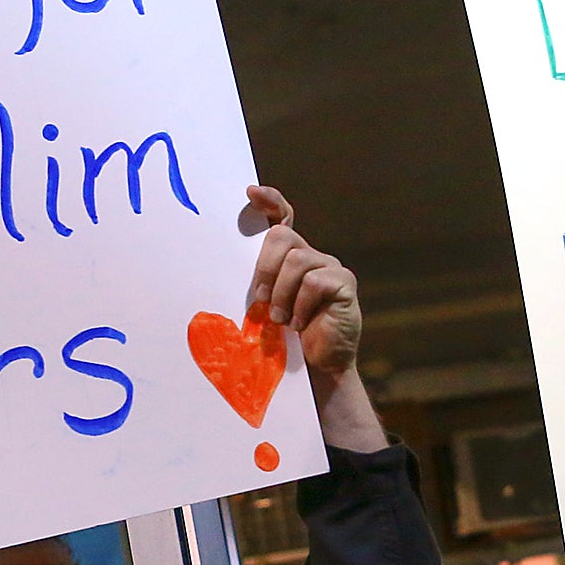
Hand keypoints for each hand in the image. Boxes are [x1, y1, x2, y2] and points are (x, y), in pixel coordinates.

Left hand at [241, 186, 385, 452]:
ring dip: (281, 294)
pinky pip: (315, 282)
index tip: (250, 193)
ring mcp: (331, 267)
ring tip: (279, 320)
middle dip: (264, 268)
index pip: (282, 217)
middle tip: (259, 300)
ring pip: (297, 261)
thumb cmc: (287, 341)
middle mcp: (312, 256)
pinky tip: (300, 323)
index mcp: (290, 257)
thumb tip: (220, 270)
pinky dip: (300, 306)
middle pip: (282, 238)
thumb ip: (257, 286)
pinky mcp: (344, 284)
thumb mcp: (265, 309)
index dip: (269, 200)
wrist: (318, 370)